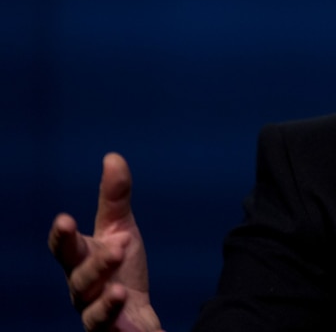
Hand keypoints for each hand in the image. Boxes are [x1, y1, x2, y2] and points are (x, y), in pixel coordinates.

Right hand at [48, 153, 163, 331]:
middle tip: (117, 248)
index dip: (62, 237)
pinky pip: (109, 330)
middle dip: (95, 264)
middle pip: (80, 278)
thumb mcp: (120, 229)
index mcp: (81, 260)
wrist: (136, 313)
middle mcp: (82, 289)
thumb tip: (113, 157)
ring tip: (121, 289)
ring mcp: (95, 313)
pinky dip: (117, 322)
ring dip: (106, 300)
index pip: (65, 249)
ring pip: (92, 310)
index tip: (65, 220)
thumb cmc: (120, 267)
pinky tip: (130, 310)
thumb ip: (115, 198)